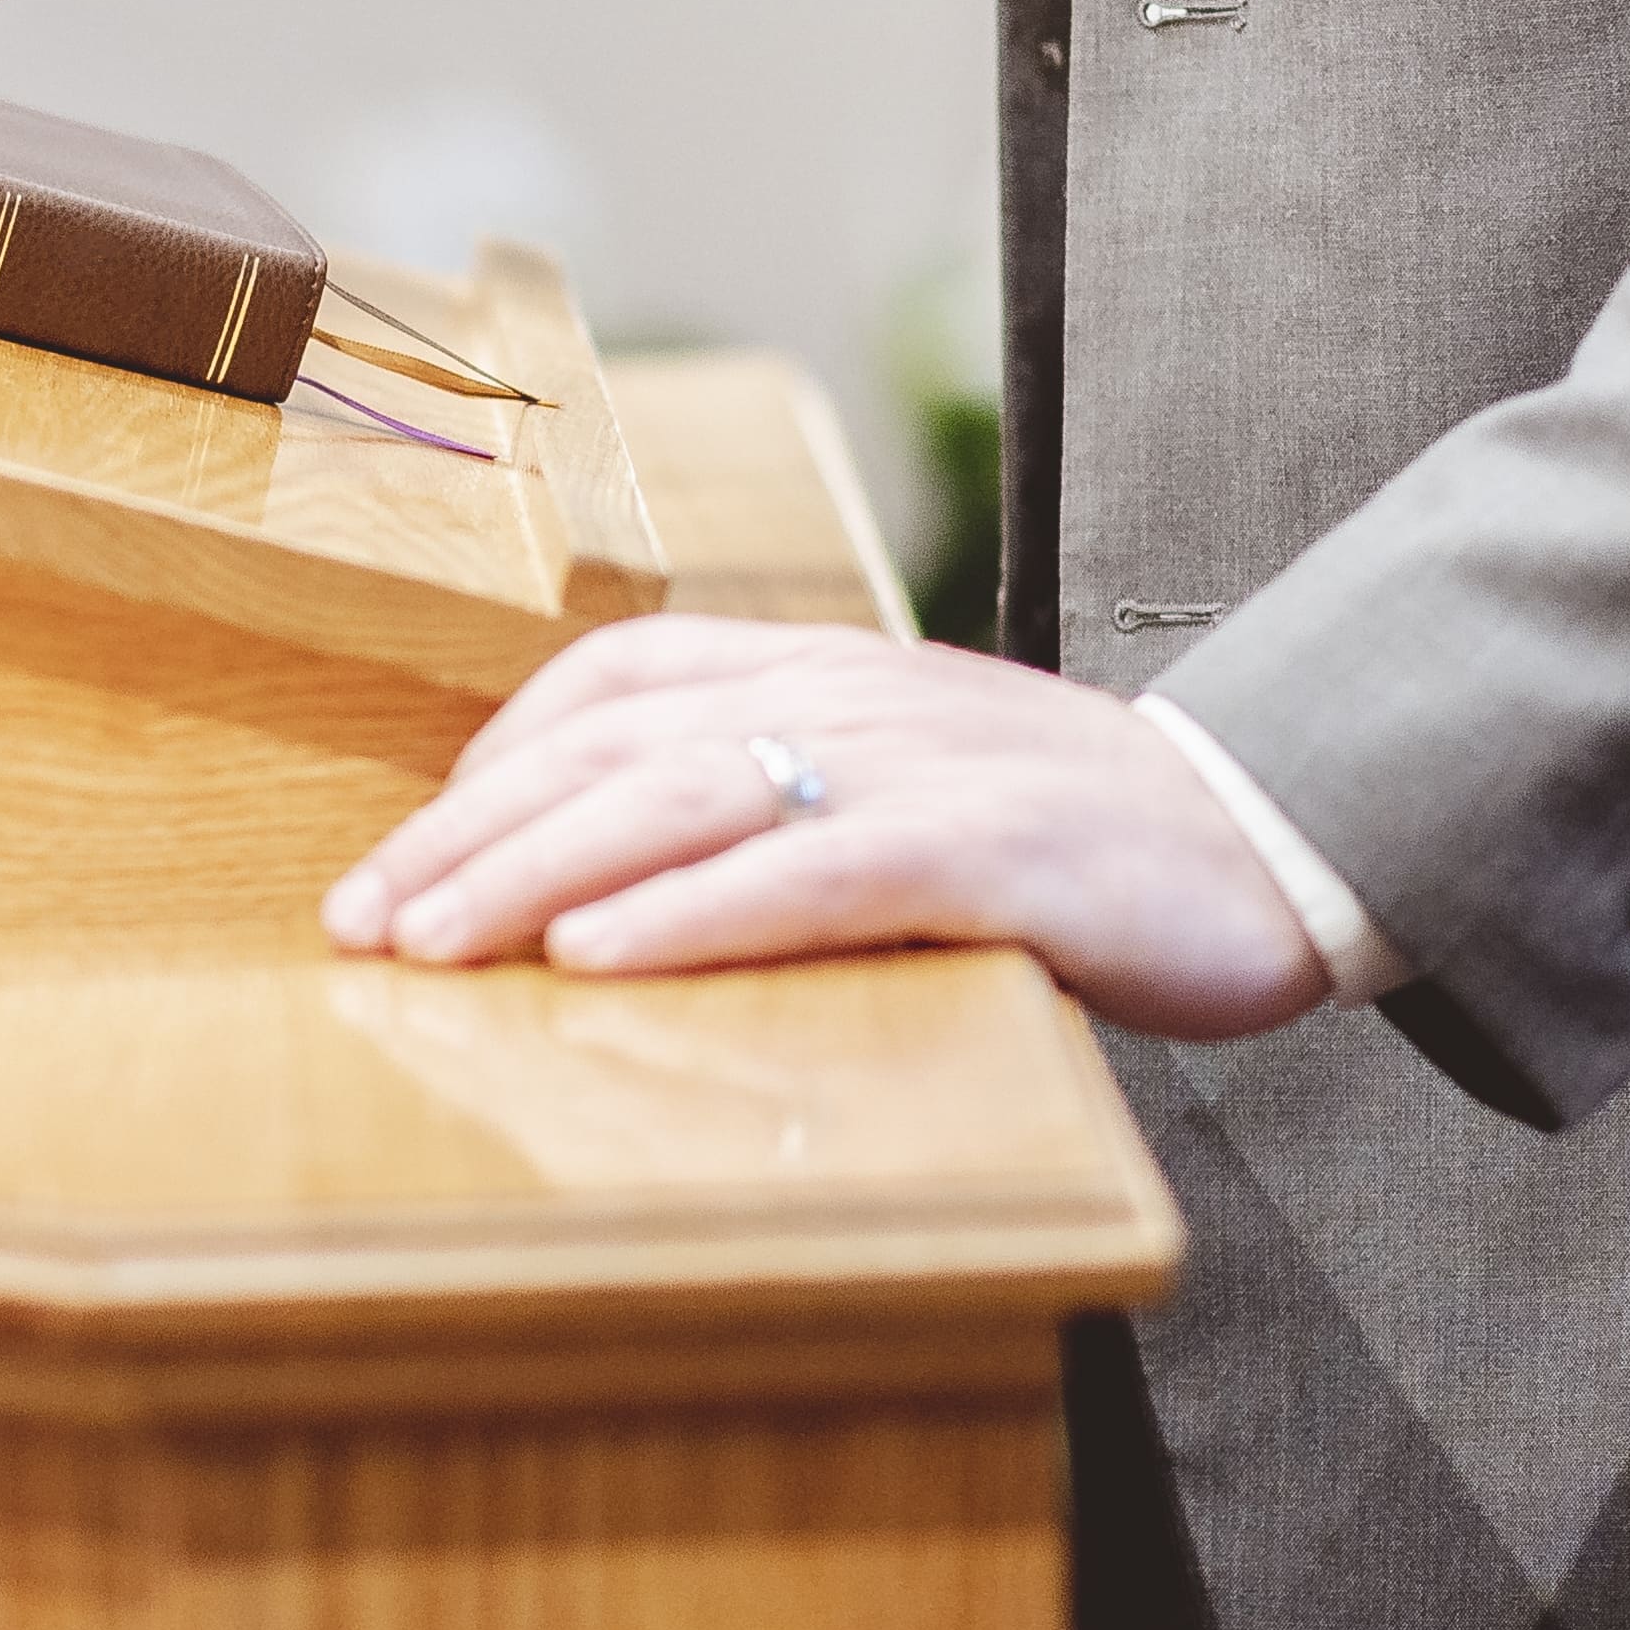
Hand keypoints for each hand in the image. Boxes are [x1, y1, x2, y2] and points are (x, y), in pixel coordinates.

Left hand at [322, 616, 1334, 1036]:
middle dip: (466, 834)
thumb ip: (771, 810)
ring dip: (535, 872)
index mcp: (821, 672)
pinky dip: (693, 912)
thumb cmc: (1068, 844)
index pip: (608, 686)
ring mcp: (917, 764)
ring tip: (430, 942)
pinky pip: (812, 872)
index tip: (397, 860)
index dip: (489, 765)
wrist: (1272, 840)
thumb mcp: (896, 797)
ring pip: (681, 799)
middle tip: (357, 922)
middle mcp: (849, 695)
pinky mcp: (987, 850)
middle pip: (610, 746)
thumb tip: (602, 889)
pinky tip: (601, 957)